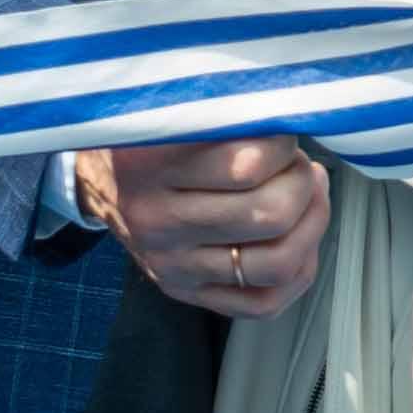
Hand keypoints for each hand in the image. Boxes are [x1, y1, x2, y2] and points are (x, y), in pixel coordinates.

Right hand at [83, 133, 330, 321]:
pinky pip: (262, 304)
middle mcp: (157, 222)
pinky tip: (300, 238)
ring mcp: (172, 265)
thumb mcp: (173, 108)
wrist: (101, 179)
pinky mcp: (185, 292)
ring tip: (307, 197)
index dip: (285, 145)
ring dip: (311, 225)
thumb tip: (291, 119)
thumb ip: (226, 110)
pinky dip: (298, 271)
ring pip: (276, 263)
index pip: (251, 165)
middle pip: (270, 215)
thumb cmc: (152, 135)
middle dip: (302, 183)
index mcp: (150, 166)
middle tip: (296, 164)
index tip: (280, 133)